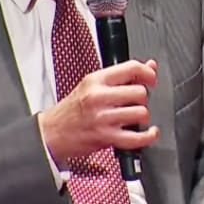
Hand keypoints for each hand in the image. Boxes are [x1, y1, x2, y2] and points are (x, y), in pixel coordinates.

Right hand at [38, 59, 159, 163]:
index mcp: (96, 80)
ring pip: (141, 113)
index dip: (148, 73)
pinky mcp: (106, 137)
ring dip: (143, 116)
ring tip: (135, 117)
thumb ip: (121, 76)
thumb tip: (150, 66)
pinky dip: (148, 136)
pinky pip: (136, 138)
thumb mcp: (92, 85)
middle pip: (140, 92)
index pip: (131, 68)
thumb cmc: (72, 109)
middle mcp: (99, 97)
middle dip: (143, 98)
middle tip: (136, 102)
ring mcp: (103, 118)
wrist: (52, 133)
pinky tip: (149, 132)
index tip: (151, 79)